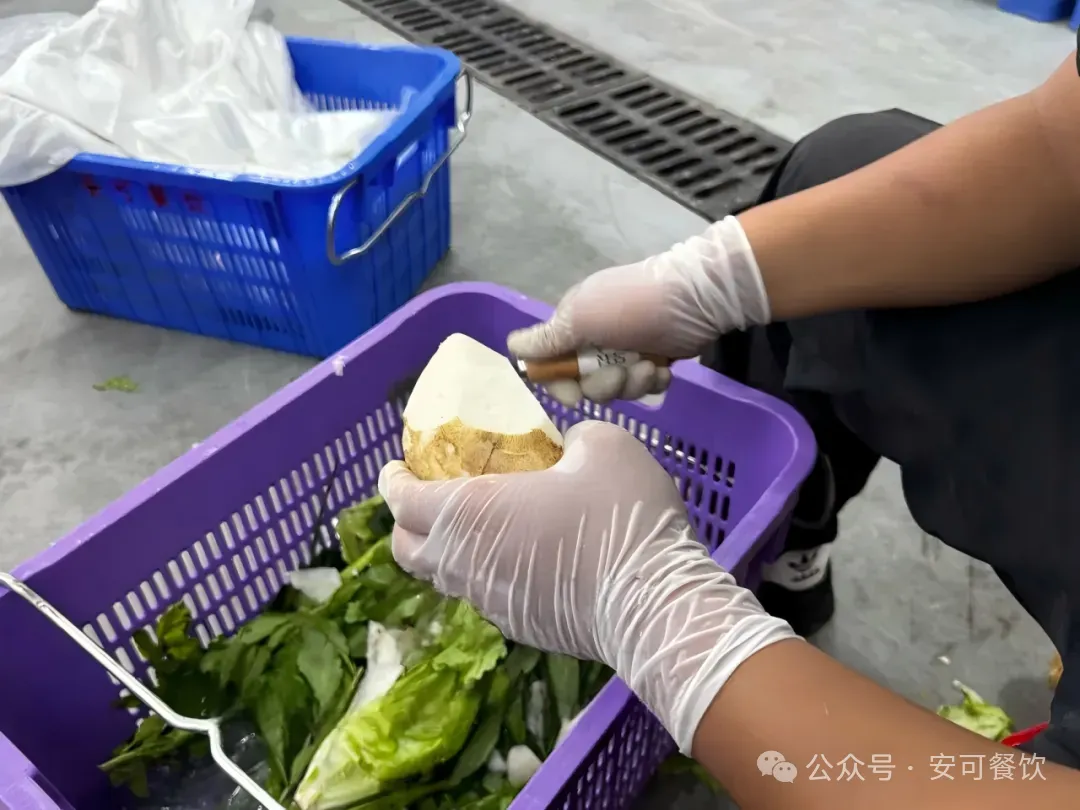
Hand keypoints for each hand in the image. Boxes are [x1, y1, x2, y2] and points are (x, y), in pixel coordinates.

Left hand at [378, 420, 795, 752]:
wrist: (656, 604)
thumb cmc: (620, 514)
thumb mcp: (602, 445)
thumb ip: (571, 438)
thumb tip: (567, 446)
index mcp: (469, 512)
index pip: (400, 500)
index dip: (391, 480)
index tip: (395, 466)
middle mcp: (466, 563)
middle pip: (407, 549)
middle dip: (407, 521)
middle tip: (431, 496)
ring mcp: (491, 603)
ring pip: (445, 578)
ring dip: (446, 550)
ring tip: (478, 526)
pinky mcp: (521, 628)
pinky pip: (485, 597)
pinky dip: (485, 575)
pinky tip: (522, 558)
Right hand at [508, 216, 770, 405]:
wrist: (696, 297)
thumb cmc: (632, 305)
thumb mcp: (582, 318)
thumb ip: (547, 339)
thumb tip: (511, 348)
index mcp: (573, 325)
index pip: (550, 366)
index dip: (559, 383)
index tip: (575, 393)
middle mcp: (595, 340)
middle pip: (584, 384)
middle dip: (605, 384)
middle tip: (624, 372)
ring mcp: (625, 351)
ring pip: (616, 389)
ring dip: (633, 383)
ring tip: (650, 365)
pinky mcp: (653, 360)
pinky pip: (644, 386)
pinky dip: (654, 381)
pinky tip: (665, 368)